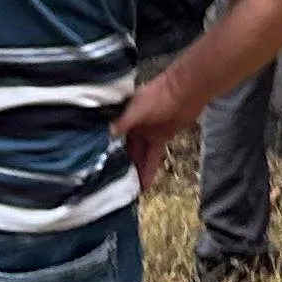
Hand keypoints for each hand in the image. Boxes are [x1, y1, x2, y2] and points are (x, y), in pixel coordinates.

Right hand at [112, 67, 190, 194]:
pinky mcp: (160, 139)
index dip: (103, 151)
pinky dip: (148, 170)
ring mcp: (146, 133)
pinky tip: (143, 185)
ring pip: (137, 155)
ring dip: (133, 170)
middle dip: (118, 164)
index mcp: (122, 115)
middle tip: (109, 185)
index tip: (95, 167)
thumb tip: (104, 135)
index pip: (109, 136)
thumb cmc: (158, 96)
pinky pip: (152, 158)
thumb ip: (121, 123)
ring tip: (125, 189)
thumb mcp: (136, 110)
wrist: (186, 92)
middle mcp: (132, 125)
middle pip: (122, 148)